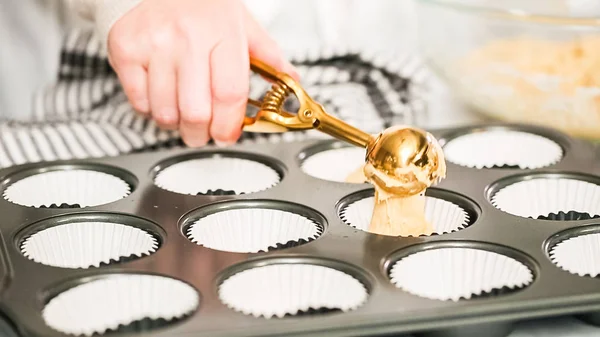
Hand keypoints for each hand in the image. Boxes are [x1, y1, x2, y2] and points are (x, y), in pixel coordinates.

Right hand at [107, 0, 297, 146]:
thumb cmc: (203, 7)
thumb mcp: (242, 25)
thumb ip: (269, 57)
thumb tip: (292, 83)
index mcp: (223, 34)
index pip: (229, 95)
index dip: (228, 126)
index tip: (227, 134)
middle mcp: (188, 39)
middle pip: (196, 113)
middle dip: (201, 135)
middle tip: (203, 132)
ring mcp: (154, 44)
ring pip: (165, 114)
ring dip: (175, 124)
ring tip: (181, 110)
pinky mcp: (126, 50)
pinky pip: (138, 102)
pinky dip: (151, 110)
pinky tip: (160, 95)